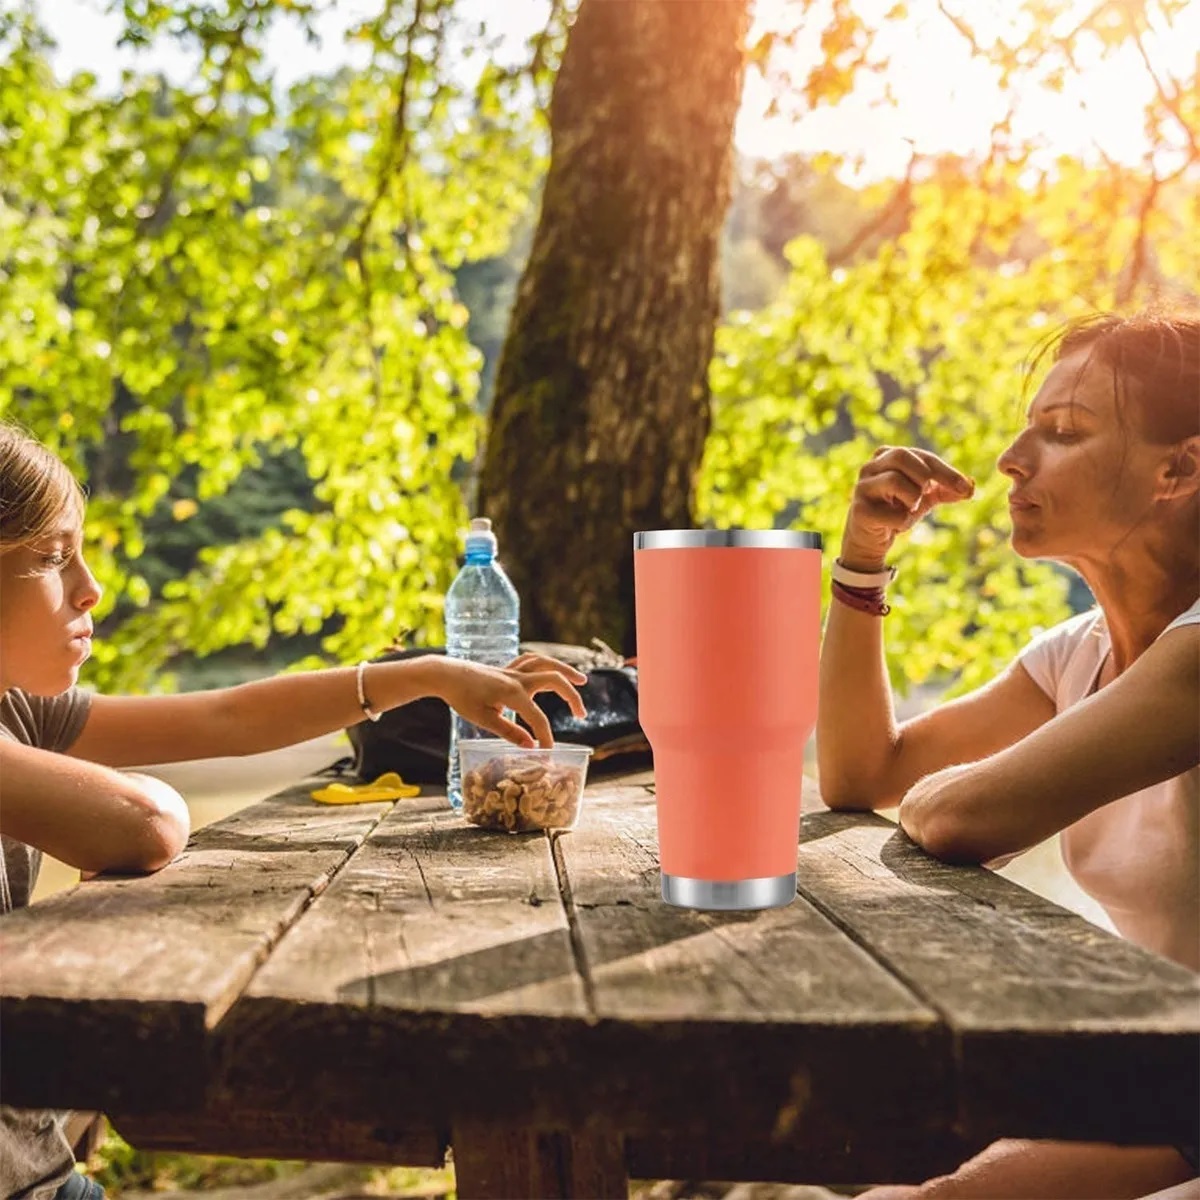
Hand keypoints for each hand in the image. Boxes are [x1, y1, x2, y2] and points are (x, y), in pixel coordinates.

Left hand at [424, 653, 587, 747]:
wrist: (446, 674)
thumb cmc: (462, 697)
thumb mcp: (483, 718)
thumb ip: (509, 732)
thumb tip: (531, 746)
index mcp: (512, 693)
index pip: (537, 718)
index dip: (546, 737)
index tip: (549, 753)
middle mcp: (518, 679)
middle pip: (554, 680)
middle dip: (571, 696)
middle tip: (581, 714)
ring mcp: (514, 671)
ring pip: (546, 663)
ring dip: (566, 670)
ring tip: (582, 680)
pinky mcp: (508, 668)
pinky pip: (532, 661)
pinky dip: (546, 664)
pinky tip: (552, 670)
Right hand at [841, 446, 974, 569]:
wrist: (871, 540)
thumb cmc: (896, 511)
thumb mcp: (924, 497)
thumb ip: (946, 490)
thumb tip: (970, 487)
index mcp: (887, 457)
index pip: (922, 456)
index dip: (946, 471)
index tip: (965, 488)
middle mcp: (870, 467)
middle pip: (901, 456)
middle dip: (924, 475)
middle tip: (927, 493)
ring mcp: (862, 488)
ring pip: (894, 480)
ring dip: (912, 498)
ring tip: (909, 508)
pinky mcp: (860, 511)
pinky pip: (892, 513)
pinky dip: (902, 521)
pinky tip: (894, 524)